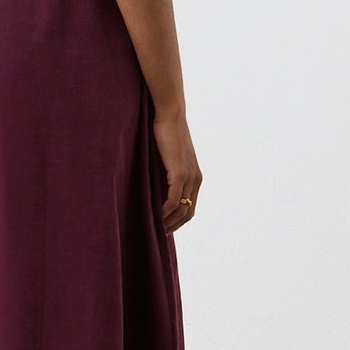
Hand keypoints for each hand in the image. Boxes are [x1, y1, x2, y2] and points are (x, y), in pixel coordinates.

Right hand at [153, 108, 201, 233]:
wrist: (170, 115)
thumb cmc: (165, 133)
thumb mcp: (167, 158)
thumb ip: (165, 173)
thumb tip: (154, 186)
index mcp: (195, 177)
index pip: (190, 207)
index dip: (178, 221)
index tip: (164, 228)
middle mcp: (196, 179)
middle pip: (188, 213)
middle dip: (174, 226)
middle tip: (158, 234)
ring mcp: (189, 176)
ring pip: (181, 209)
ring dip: (168, 222)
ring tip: (154, 228)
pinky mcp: (179, 172)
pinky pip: (173, 200)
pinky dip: (165, 211)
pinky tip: (155, 215)